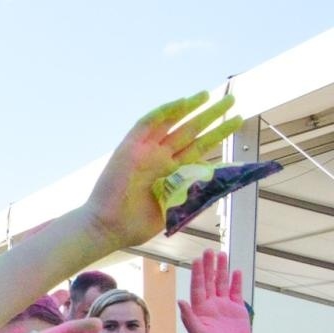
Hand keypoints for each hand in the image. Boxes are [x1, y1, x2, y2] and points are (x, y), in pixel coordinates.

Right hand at [85, 92, 240, 249]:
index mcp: (171, 173)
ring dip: (192, 108)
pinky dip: (166, 111)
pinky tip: (185, 102)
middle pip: (191, 131)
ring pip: (173, 123)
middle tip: (231, 99)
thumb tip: (218, 179)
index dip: (217, 133)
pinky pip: (148, 123)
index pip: (199, 148)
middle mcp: (160, 158)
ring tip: (211, 95)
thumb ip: (193, 192)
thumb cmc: (135, 225)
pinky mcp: (129, 147)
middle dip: (212, 116)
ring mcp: (145, 151)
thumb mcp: (175, 208)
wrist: (107, 228)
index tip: (235, 119)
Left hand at [178, 249, 248, 332]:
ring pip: (223, 284)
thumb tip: (180, 301)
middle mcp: (211, 306)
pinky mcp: (237, 311)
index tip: (198, 259)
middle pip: (210, 281)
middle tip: (209, 250)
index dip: (198, 273)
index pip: (198, 287)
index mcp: (200, 310)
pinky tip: (236, 271)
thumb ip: (189, 318)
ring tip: (222, 255)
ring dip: (222, 270)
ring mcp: (224, 307)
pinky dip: (236, 282)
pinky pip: (236, 293)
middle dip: (210, 266)